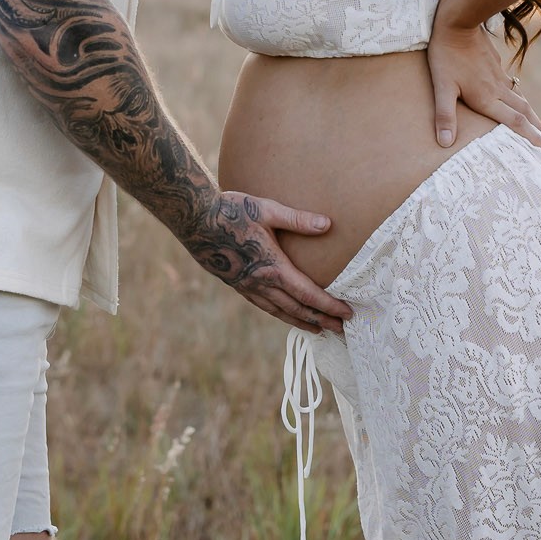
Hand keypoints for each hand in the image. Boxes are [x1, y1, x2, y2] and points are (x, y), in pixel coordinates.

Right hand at [187, 191, 352, 331]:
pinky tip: (284, 313)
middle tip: (341, 329)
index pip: (308, 294)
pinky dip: (280, 314)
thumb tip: (327, 225)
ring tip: (318, 329)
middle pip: (297, 309)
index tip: (347, 314)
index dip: (329, 306)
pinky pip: (263, 306)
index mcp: (273, 268)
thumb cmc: (231, 210)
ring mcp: (246, 287)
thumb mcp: (267, 210)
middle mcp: (260, 284)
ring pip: (279, 312)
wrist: (193, 219)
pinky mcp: (236, 284)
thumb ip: (298, 220)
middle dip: (321, 320)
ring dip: (301, 322)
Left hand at [426, 14, 540, 148]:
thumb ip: (445, 115)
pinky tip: (516, 99)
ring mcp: (498, 76)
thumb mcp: (441, 87)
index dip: (531, 137)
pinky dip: (519, 98)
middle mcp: (497, 89)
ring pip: (520, 99)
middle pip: (524, 112)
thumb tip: (444, 143)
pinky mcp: (496, 65)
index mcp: (487, 98)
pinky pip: (512, 86)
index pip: (515, 122)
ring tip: (538, 126)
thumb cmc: (446, 56)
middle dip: (537, 129)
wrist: (459, 23)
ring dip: (531, 115)